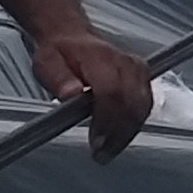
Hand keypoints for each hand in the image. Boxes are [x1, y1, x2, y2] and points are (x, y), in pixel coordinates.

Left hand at [36, 28, 153, 158]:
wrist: (72, 39)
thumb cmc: (60, 54)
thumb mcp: (47, 64)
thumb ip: (59, 80)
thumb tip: (71, 94)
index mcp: (98, 57)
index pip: (112, 90)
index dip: (106, 120)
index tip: (97, 141)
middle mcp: (123, 62)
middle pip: (132, 102)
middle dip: (119, 133)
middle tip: (101, 153)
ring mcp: (137, 69)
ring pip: (142, 106)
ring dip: (127, 133)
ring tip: (108, 151)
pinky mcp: (143, 77)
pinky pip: (145, 105)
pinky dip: (134, 125)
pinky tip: (119, 137)